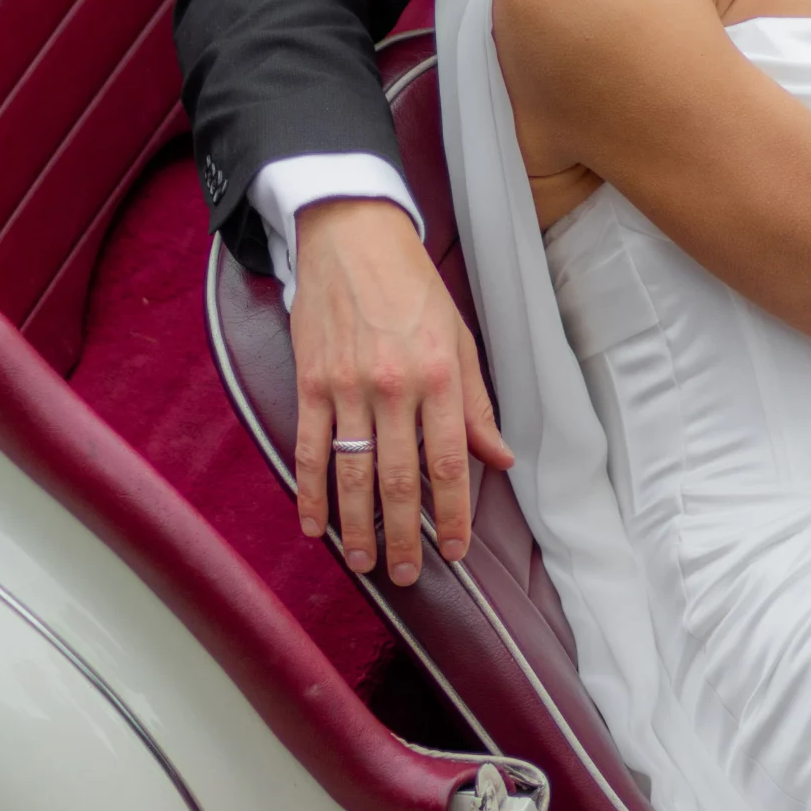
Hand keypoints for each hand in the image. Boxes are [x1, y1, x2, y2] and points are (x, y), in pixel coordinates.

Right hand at [291, 199, 511, 584]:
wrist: (353, 235)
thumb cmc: (413, 285)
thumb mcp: (459, 336)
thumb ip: (477, 403)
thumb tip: (501, 459)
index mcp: (440, 375)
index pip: (451, 461)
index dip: (453, 514)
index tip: (455, 551)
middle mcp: (395, 385)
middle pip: (399, 479)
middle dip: (404, 536)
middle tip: (407, 575)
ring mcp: (348, 386)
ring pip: (353, 473)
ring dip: (358, 527)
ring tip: (365, 563)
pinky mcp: (311, 382)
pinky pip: (310, 448)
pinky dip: (311, 492)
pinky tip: (315, 525)